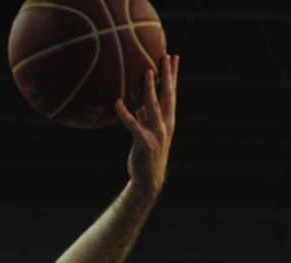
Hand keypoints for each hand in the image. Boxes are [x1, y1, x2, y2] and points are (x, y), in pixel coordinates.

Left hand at [116, 53, 177, 204]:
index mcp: (168, 120)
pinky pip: (133, 125)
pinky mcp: (144, 143)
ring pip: (153, 106)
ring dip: (150, 88)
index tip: (173, 56)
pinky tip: (117, 102)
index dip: (173, 75)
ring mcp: (156, 134)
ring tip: (147, 70)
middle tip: (165, 55)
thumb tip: (138, 98)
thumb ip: (146, 115)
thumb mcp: (148, 131)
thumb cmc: (147, 153)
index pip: (172, 93)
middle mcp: (166, 124)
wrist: (149, 179)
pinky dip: (125, 114)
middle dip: (167, 75)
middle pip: (167, 95)